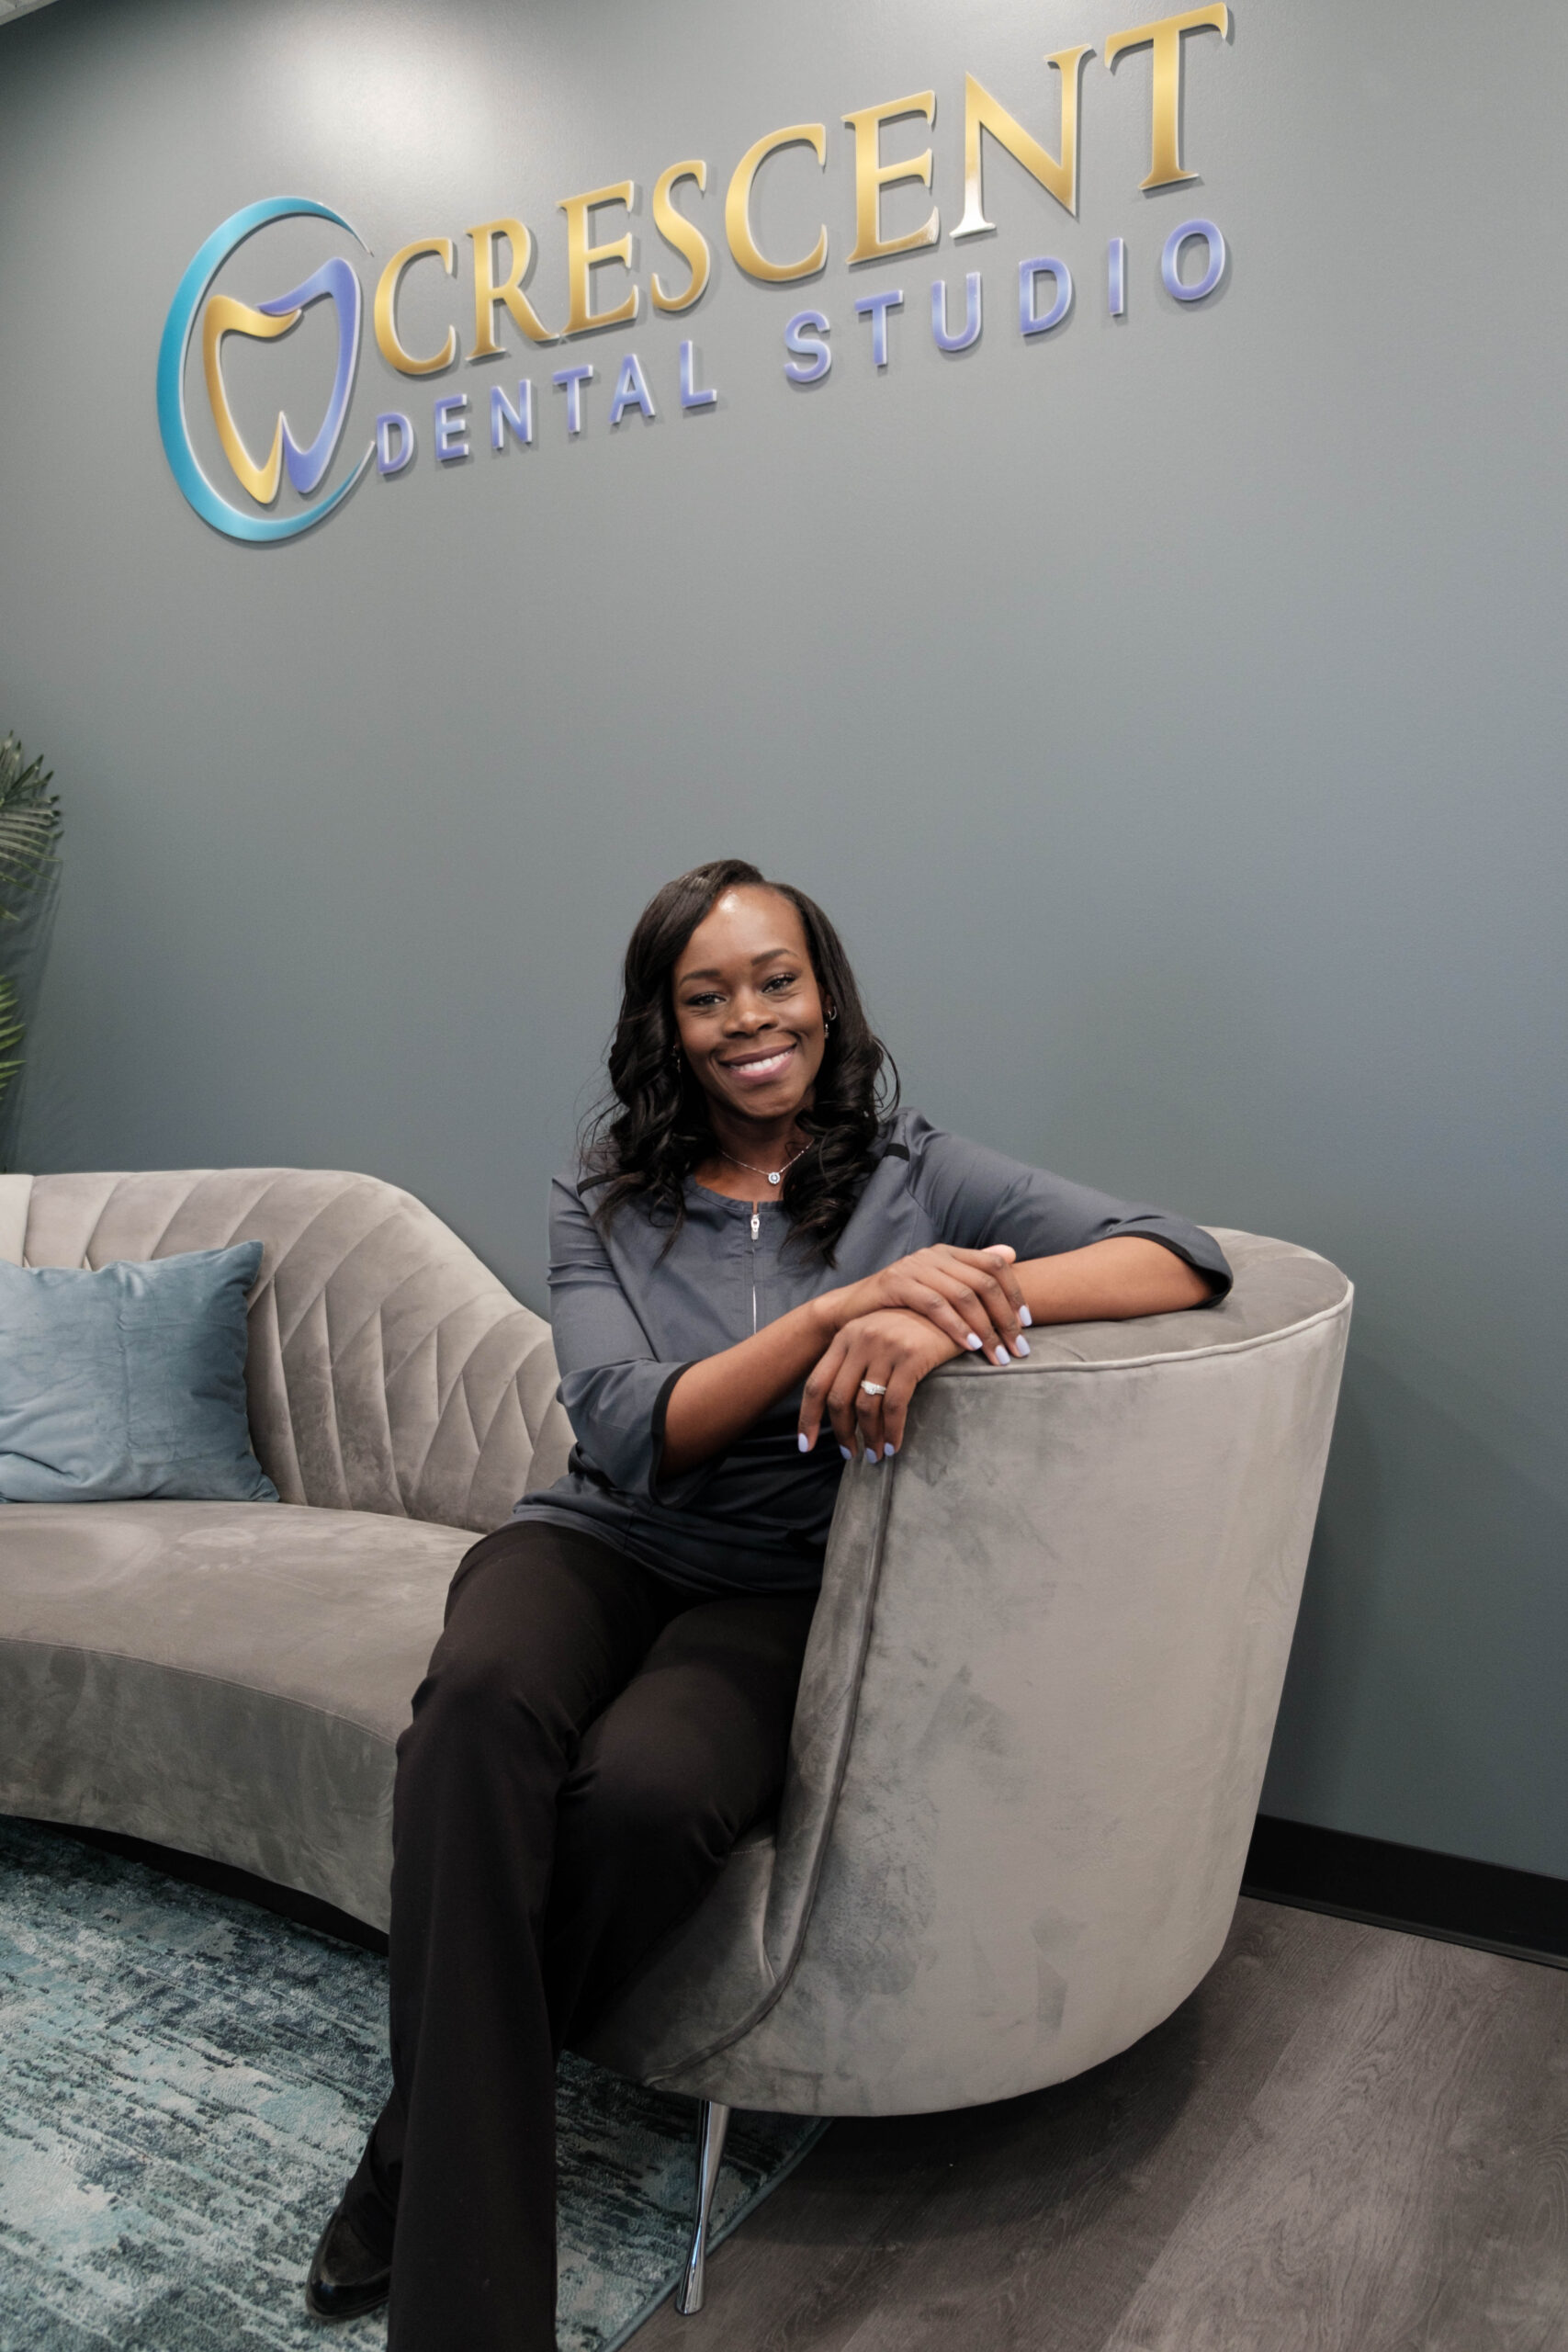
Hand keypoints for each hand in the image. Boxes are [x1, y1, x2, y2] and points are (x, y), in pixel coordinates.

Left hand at [799, 1309, 963, 1461]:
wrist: (952, 1307)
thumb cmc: (913, 1328)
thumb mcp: (876, 1336)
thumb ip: (855, 1362)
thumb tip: (839, 1409)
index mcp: (845, 1336)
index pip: (816, 1384)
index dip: (808, 1418)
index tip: (806, 1445)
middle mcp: (860, 1339)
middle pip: (838, 1399)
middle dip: (842, 1433)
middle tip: (851, 1454)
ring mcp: (885, 1346)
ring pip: (865, 1405)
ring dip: (869, 1437)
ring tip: (876, 1454)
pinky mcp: (911, 1356)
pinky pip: (894, 1404)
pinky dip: (892, 1431)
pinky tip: (894, 1445)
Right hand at [825, 1245, 1030, 1367]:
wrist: (849, 1310)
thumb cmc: (899, 1306)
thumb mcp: (937, 1288)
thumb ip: (971, 1272)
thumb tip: (1010, 1254)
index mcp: (948, 1253)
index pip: (994, 1265)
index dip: (1015, 1294)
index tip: (1028, 1325)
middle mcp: (934, 1255)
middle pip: (984, 1282)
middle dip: (1006, 1318)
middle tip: (1020, 1349)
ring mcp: (914, 1267)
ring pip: (963, 1294)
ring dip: (986, 1328)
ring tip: (998, 1355)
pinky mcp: (896, 1284)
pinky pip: (935, 1305)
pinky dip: (956, 1326)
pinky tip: (969, 1346)